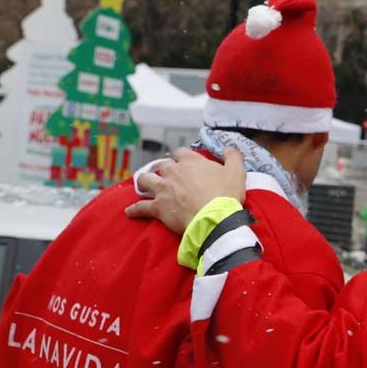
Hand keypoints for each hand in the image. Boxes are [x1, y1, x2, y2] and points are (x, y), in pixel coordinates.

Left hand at [125, 147, 246, 233]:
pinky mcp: (158, 207)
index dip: (182, 157)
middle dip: (165, 170)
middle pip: (163, 165)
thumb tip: (228, 149)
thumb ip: (233, 157)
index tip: (185, 162)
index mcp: (191, 161)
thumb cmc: (225, 194)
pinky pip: (141, 208)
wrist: (214, 218)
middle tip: (169, 177)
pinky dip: (134, 210)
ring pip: (145, 180)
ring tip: (145, 185)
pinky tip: (129, 211)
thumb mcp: (236, 172)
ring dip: (145, 181)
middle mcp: (173, 172)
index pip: (180, 152)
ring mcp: (163, 189)